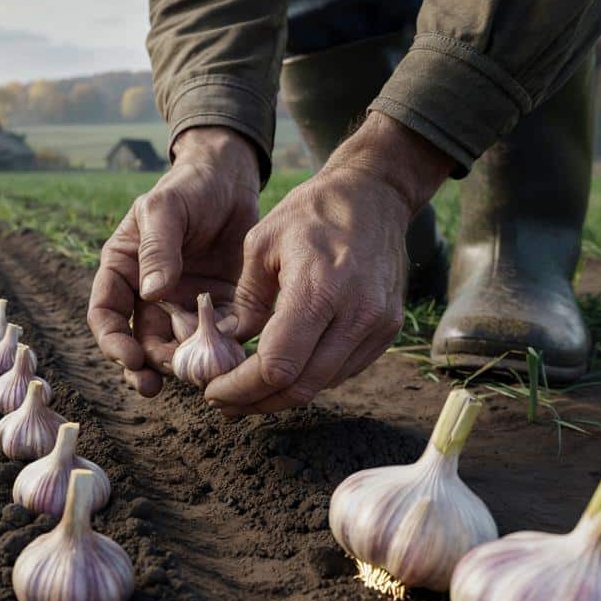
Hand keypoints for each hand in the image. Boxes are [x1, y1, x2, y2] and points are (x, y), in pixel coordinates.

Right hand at [87, 126, 259, 396]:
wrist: (233, 180)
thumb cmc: (189, 186)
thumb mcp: (165, 208)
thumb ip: (157, 248)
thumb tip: (151, 293)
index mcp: (124, 270)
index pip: (106, 314)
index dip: (113, 341)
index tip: (130, 358)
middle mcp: (148, 295)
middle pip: (139, 342)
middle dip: (146, 366)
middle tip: (158, 383)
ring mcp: (183, 305)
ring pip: (176, 349)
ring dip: (182, 367)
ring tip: (195, 378)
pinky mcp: (217, 308)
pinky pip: (214, 339)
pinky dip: (219, 354)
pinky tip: (229, 361)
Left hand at [205, 112, 453, 414]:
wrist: (374, 196)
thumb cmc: (312, 213)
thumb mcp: (260, 244)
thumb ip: (245, 301)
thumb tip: (227, 345)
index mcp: (319, 289)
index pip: (277, 365)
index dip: (241, 388)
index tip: (213, 390)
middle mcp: (356, 314)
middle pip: (300, 386)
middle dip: (256, 402)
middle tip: (224, 404)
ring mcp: (377, 326)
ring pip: (322, 385)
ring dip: (281, 397)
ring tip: (245, 394)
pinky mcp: (387, 331)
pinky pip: (342, 372)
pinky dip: (308, 379)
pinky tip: (281, 374)